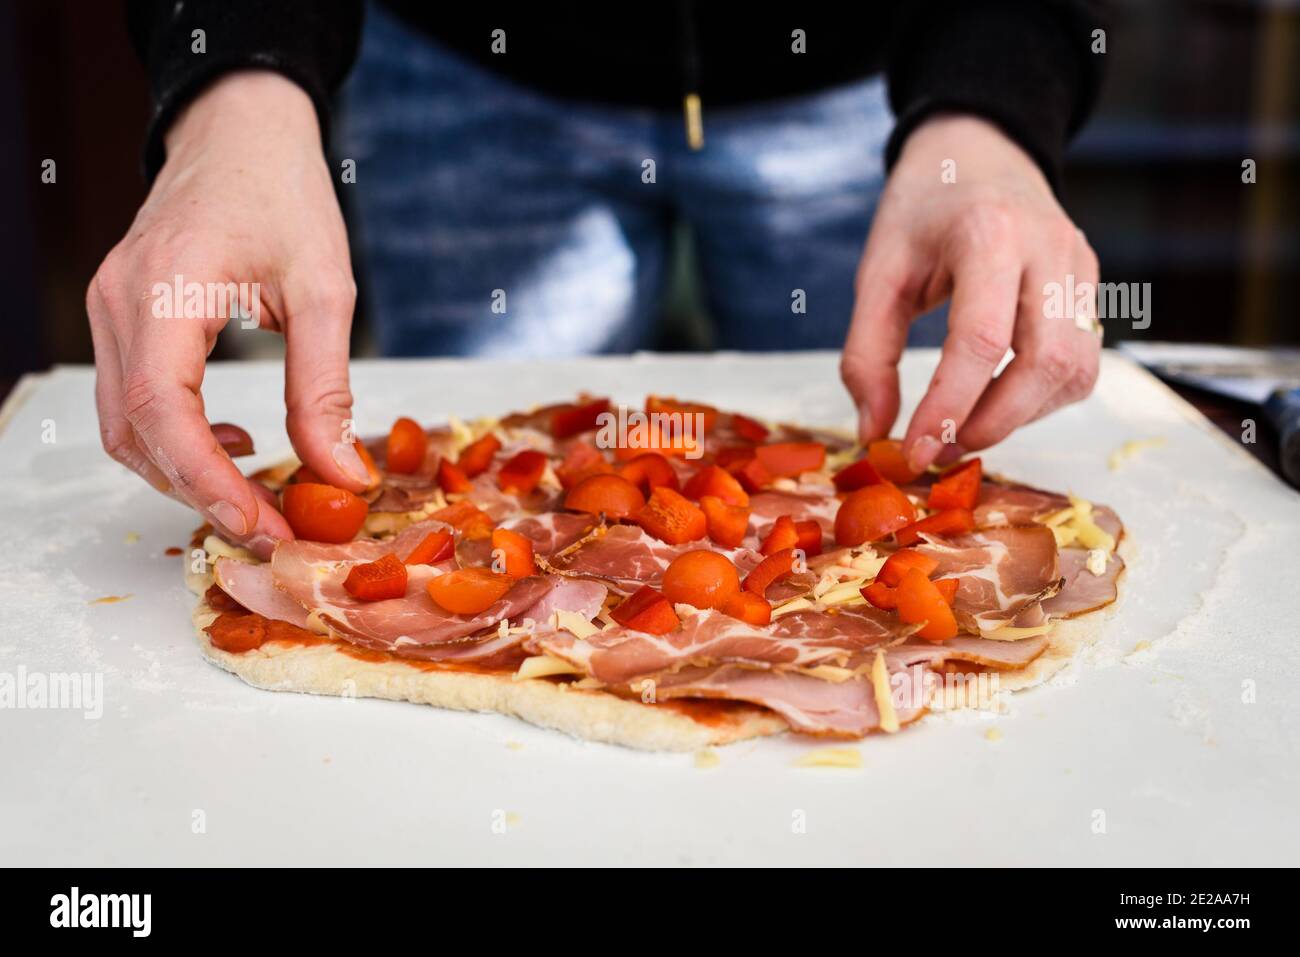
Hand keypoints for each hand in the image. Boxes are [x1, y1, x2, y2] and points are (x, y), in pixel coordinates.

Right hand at [88, 72, 365, 557]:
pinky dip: (176, 438)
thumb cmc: (283, 192)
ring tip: (259, 495)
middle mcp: (116, 305)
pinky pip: (132, 399)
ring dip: (186, 472)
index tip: (261, 525)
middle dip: (201, 492)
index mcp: (162, 290)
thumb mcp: (325, 289)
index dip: (207, 481)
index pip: (160, 411)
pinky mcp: (122, 317)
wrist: (240, 130)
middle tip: (272, 529)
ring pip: (125, 425)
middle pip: (134, 432)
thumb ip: (325, 386)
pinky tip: (235, 440)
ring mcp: (109, 311)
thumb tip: (341, 474)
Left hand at [841, 114, 1100, 471]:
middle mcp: (1049, 250)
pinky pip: (1082, 363)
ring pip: (1075, 370)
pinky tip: (998, 398)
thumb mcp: (878, 270)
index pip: (980, 340)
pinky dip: (1042, 398)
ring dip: (1021, 416)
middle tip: (942, 448)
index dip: (948, 409)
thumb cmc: (923, 209)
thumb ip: (867, 354)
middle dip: (993, 422)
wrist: (979, 151)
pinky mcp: (1092, 287)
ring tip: (965, 426)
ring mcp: (1080, 268)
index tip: (914, 451)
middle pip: (1047, 362)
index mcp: (989, 233)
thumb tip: (874, 431)